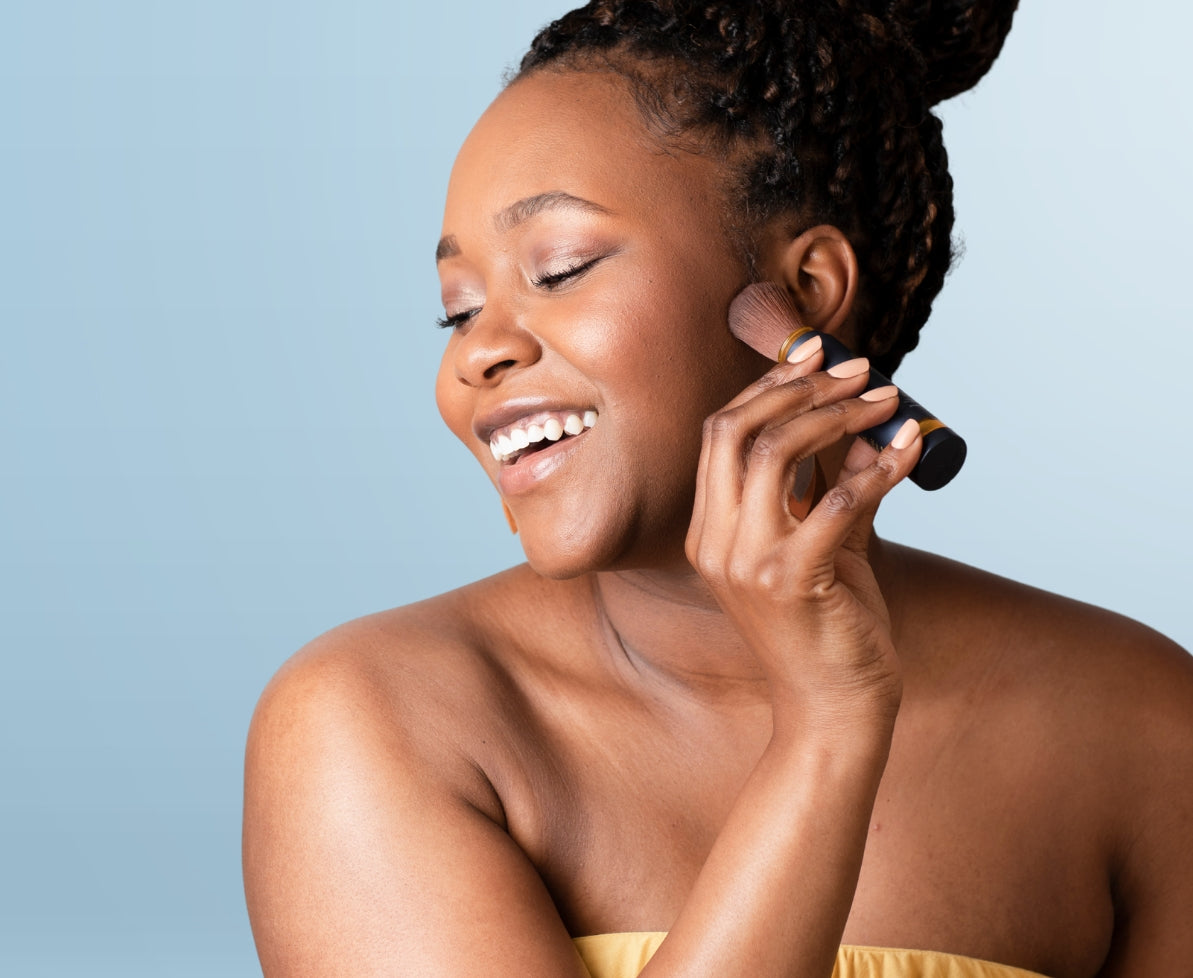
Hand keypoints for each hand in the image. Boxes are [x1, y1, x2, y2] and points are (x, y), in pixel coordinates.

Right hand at [685, 347, 922, 730]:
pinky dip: (878, 468)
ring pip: (774, 453)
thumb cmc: (829, 628)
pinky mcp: (789, 582)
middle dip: (799, 388)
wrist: (832, 710)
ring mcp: (745, 563)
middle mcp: (716, 542)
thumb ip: (837, 487)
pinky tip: (910, 449)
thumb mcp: (827, 546)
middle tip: (858, 370)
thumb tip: (870, 426)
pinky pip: (834, 502)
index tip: (817, 354)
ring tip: (885, 401)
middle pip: (734, 431)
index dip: (768, 386)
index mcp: (711, 531)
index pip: (721, 434)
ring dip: (837, 416)